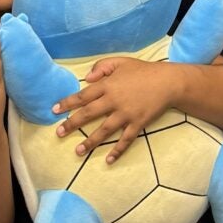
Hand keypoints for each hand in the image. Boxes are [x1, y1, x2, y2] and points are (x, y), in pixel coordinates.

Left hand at [52, 58, 184, 163]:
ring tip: (78, 151)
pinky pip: (126, 139)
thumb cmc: (143, 71)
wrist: (168, 82)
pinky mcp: (138, 123)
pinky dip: (117, 150)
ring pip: (104, 130)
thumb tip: (86, 78)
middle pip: (89, 114)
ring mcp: (126, 114)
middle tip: (59, 133)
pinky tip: (108, 160)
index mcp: (108, 85)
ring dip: (90, 141)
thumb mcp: (121, 62)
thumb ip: (102, 67)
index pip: (83, 95)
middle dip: (72, 124)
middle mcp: (114, 100)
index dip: (67, 103)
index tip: (54, 111)